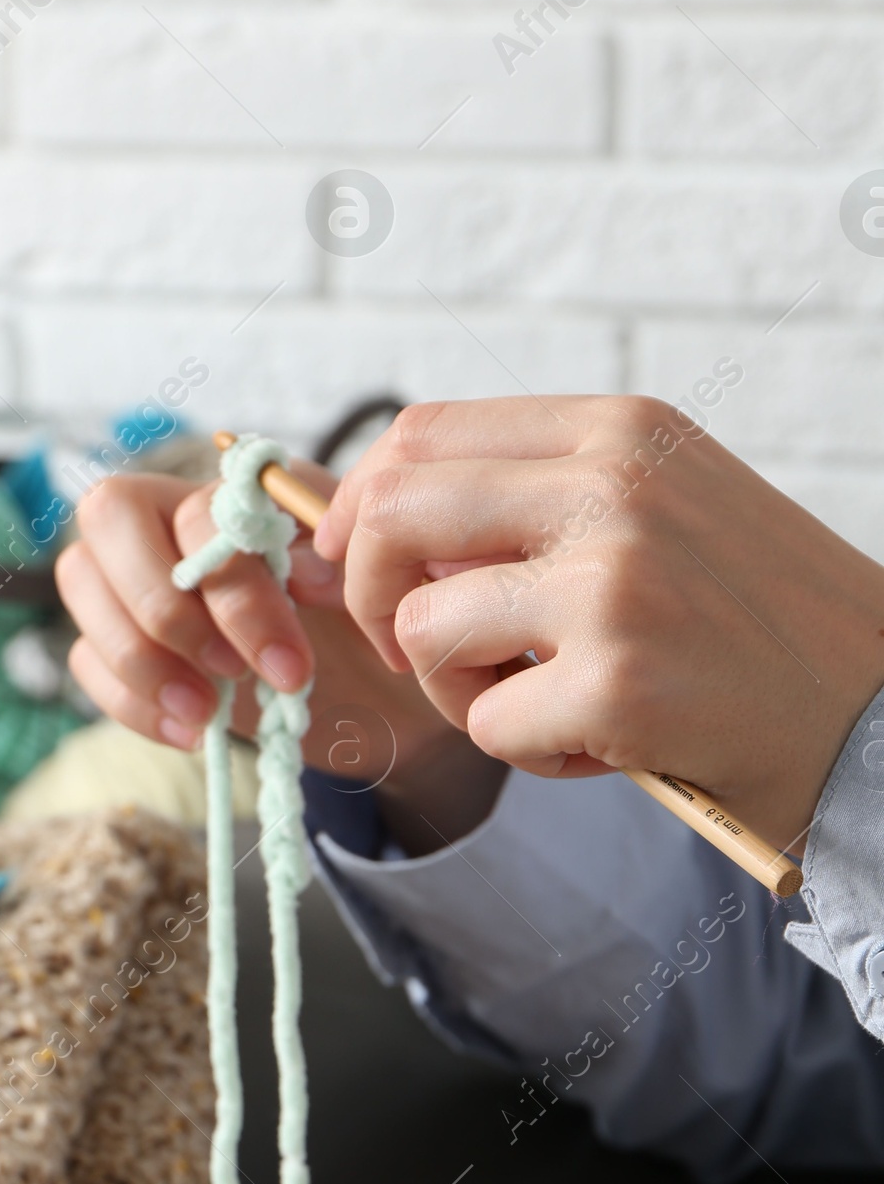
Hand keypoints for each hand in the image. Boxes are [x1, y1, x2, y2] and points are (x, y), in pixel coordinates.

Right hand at [57, 467, 506, 849]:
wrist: (362, 689)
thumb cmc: (355, 620)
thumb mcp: (363, 584)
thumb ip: (337, 560)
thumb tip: (302, 571)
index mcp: (227, 490)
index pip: (196, 515)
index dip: (236, 593)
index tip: (288, 662)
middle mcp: (164, 519)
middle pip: (105, 519)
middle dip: (166, 611)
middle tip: (232, 675)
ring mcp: (125, 579)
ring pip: (80, 583)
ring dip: (141, 661)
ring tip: (208, 715)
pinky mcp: (113, 644)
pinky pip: (86, 660)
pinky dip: (132, 704)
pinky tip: (192, 732)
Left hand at [316, 395, 883, 851]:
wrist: (878, 705)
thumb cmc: (757, 620)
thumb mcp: (663, 508)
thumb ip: (540, 498)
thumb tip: (380, 531)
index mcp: (620, 431)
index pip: (424, 434)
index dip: (360, 505)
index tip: (353, 561)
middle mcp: (613, 489)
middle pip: (394, 513)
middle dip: (375, 595)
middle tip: (418, 649)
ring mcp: (613, 584)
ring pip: (427, 629)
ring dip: (457, 689)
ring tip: (543, 702)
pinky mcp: (616, 683)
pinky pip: (488, 725)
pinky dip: (528, 752)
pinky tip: (608, 744)